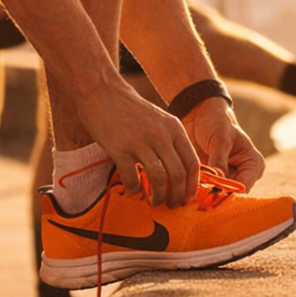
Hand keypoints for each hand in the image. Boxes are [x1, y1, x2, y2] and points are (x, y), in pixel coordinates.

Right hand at [76, 78, 199, 206]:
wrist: (102, 92)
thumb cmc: (130, 109)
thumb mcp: (159, 120)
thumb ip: (170, 141)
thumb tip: (179, 173)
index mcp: (174, 128)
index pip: (192, 163)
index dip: (192, 186)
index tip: (186, 198)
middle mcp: (161, 134)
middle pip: (178, 175)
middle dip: (176, 196)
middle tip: (170, 204)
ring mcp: (140, 141)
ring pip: (159, 179)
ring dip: (158, 196)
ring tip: (153, 201)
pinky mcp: (120, 148)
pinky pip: (132, 178)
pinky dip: (134, 189)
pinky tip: (133, 188)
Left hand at [183, 99, 264, 191]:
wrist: (199, 114)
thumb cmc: (216, 122)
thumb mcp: (220, 138)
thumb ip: (219, 160)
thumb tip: (217, 182)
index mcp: (253, 165)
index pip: (243, 187)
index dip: (227, 192)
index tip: (210, 192)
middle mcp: (242, 175)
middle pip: (230, 194)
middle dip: (214, 195)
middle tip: (197, 194)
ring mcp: (226, 178)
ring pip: (216, 194)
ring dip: (204, 193)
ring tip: (189, 189)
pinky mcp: (211, 179)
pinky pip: (205, 190)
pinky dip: (196, 190)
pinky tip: (185, 188)